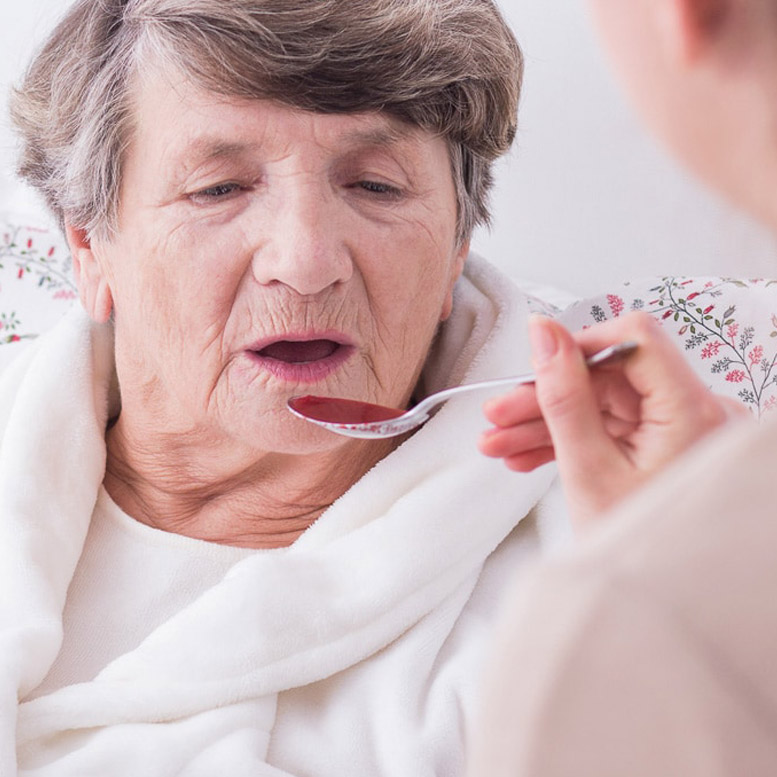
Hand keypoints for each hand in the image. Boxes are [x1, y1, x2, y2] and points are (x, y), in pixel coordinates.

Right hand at [479, 313, 745, 529]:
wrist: (656, 602)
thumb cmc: (637, 549)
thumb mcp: (587, 469)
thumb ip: (563, 396)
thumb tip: (544, 333)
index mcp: (692, 412)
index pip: (636, 340)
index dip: (579, 345)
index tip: (535, 361)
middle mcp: (696, 413)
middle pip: (609, 377)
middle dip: (545, 396)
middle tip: (498, 415)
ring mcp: (680, 431)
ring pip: (601, 404)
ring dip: (546, 422)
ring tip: (499, 444)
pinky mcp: (662, 446)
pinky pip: (608, 427)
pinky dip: (568, 439)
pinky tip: (526, 455)